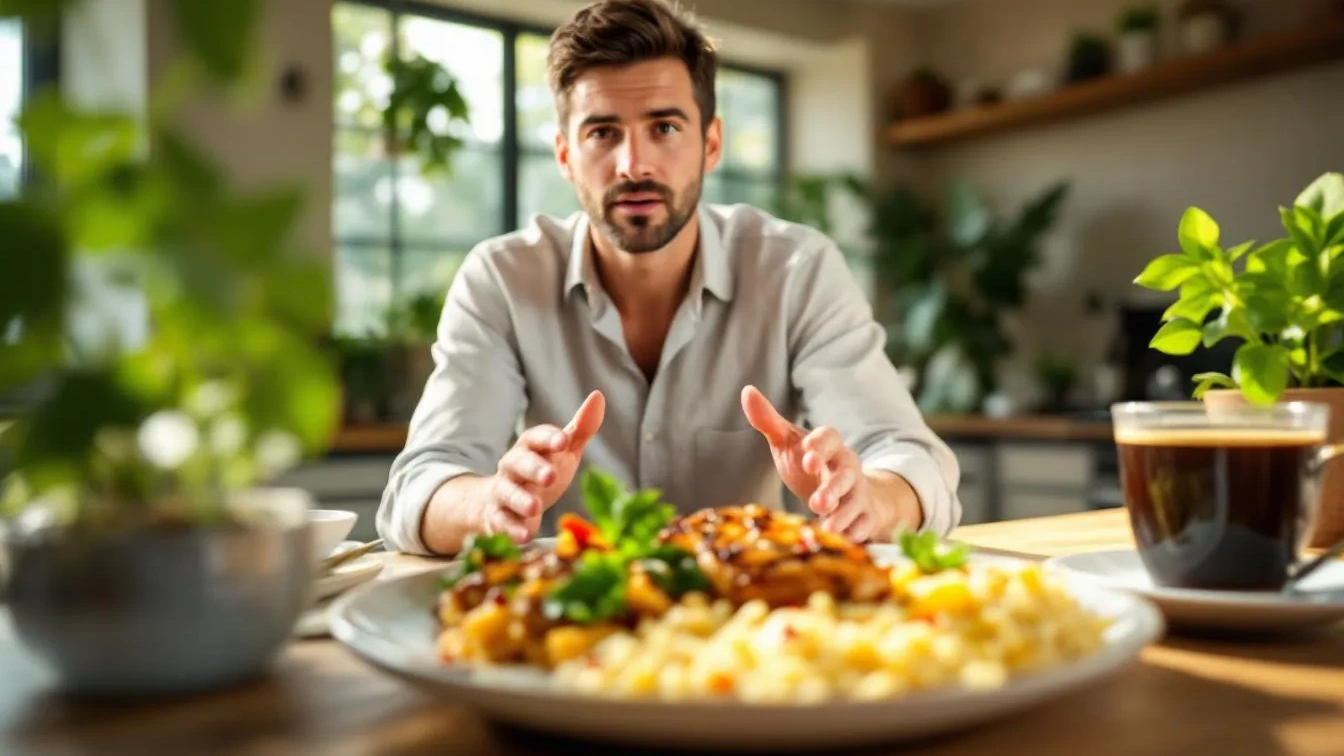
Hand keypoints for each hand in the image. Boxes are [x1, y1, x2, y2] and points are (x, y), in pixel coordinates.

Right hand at [480, 390, 604, 541]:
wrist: (501, 501)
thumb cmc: (541, 471)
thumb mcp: (562, 451)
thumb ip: (580, 428)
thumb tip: (598, 396)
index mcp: (529, 447)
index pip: (535, 437)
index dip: (548, 438)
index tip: (563, 441)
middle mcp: (512, 467)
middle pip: (518, 463)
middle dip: (533, 468)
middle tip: (550, 476)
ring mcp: (503, 493)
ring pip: (506, 493)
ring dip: (519, 500)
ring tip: (534, 508)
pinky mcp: (498, 518)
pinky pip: (501, 523)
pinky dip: (511, 529)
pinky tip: (525, 535)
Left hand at [741, 385, 910, 541]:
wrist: (848, 491)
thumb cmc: (810, 466)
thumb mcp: (788, 443)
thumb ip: (768, 421)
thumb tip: (747, 391)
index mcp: (829, 446)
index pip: (830, 438)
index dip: (820, 445)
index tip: (807, 455)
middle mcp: (848, 467)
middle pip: (846, 473)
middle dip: (833, 487)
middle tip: (816, 502)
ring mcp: (859, 492)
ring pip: (857, 501)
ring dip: (844, 514)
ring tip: (827, 528)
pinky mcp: (865, 516)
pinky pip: (866, 524)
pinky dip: (857, 533)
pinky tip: (845, 541)